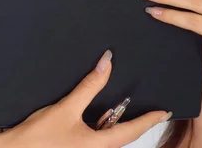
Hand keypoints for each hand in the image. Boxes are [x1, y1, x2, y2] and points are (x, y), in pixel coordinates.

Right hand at [0, 50, 170, 147]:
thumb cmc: (37, 138)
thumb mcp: (67, 108)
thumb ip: (89, 86)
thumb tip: (107, 62)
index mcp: (99, 147)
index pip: (132, 131)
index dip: (150, 119)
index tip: (164, 111)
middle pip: (122, 137)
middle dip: (135, 123)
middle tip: (148, 107)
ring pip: (109, 140)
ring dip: (116, 125)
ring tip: (124, 109)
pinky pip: (95, 141)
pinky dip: (101, 128)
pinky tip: (97, 117)